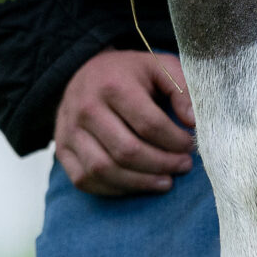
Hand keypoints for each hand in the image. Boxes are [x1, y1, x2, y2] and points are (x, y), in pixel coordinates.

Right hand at [54, 48, 196, 196]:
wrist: (84, 72)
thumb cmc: (129, 74)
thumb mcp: (159, 67)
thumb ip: (182, 88)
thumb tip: (193, 121)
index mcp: (112, 84)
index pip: (148, 124)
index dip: (175, 141)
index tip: (190, 145)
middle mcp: (85, 108)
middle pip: (127, 151)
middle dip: (162, 164)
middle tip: (183, 166)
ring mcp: (69, 131)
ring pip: (105, 170)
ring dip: (140, 183)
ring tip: (165, 181)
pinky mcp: (62, 149)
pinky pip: (85, 180)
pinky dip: (114, 189)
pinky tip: (137, 184)